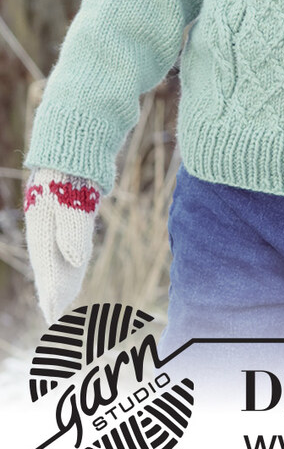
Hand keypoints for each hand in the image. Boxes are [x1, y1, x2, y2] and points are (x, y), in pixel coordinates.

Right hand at [24, 168, 100, 324]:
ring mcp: (57, 210)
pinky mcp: (71, 202)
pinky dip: (70, 252)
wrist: (78, 136)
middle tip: (55, 311)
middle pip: (49, 258)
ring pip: (57, 248)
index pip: (45, 262)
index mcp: (41, 221)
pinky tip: (75, 263)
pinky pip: (68, 235)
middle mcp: (46, 218)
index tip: (52, 312)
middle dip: (52, 284)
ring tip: (65, 294)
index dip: (49, 287)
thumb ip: (73, 229)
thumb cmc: (72, 169)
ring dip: (62, 270)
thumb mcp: (72, 200)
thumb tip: (76, 259)